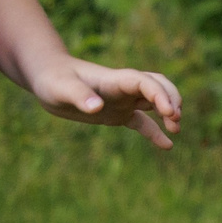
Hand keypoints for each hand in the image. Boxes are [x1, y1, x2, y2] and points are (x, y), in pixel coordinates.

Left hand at [28, 56, 182, 148]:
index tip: (169, 112)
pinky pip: (142, 122)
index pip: (144, 82)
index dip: (160, 94)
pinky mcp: (117, 113)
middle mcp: (122, 88)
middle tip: (176, 119)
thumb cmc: (52, 79)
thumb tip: (97, 108)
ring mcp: (122, 100)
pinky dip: (154, 132)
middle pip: (157, 86)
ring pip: (153, 102)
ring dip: (168, 112)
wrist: (46, 77)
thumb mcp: (62, 88)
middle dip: (171, 98)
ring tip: (175, 129)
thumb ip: (79, 96)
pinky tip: (167, 146)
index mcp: (113, 79)